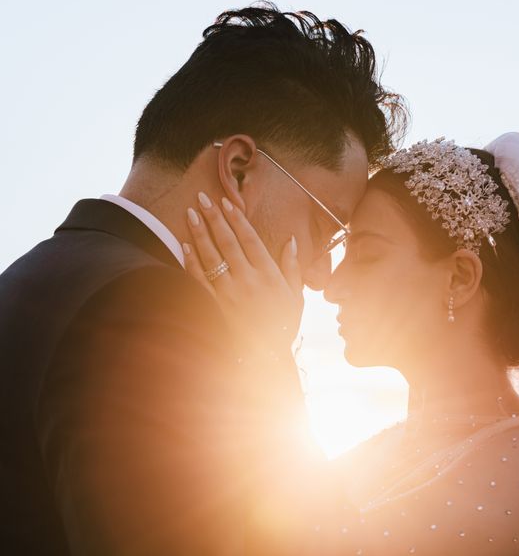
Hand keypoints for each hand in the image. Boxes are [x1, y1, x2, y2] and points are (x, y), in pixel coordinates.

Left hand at [183, 194, 302, 358]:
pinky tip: (185, 245)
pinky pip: (199, 280)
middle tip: (202, 198)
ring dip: (199, 233)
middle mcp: (248, 281)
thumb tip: (291, 241)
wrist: (267, 358)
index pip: (250, 239)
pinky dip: (191, 261)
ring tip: (190, 213)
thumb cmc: (284, 326)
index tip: (226, 202)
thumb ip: (293, 268)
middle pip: (227, 243)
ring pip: (211, 257)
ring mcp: (229, 294)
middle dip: (214, 218)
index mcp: (269, 275)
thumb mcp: (296, 297)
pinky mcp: (215, 306)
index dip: (237, 219)